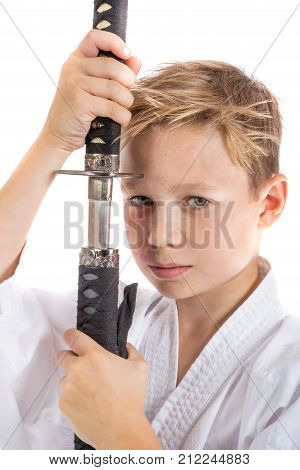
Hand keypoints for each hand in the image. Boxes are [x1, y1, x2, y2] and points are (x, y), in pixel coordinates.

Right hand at [41, 29, 141, 153]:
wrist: (59, 134)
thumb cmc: (82, 111)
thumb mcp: (97, 88)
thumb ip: (116, 73)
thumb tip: (136, 60)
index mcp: (77, 59)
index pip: (95, 37)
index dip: (114, 42)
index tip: (127, 54)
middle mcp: (73, 68)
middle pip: (112, 66)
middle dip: (128, 82)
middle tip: (128, 95)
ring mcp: (74, 85)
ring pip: (115, 89)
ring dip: (127, 102)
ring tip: (124, 109)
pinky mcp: (79, 103)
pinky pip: (112, 107)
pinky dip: (123, 116)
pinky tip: (122, 120)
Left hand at [57, 328, 159, 449]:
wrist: (121, 430)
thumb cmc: (131, 400)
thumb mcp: (140, 368)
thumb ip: (131, 351)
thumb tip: (126, 347)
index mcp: (95, 356)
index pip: (74, 337)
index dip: (70, 334)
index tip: (69, 335)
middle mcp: (78, 369)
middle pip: (63, 356)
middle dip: (70, 359)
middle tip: (83, 368)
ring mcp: (69, 387)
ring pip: (64, 378)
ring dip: (73, 381)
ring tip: (91, 393)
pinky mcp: (64, 404)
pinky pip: (65, 396)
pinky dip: (73, 399)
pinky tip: (88, 404)